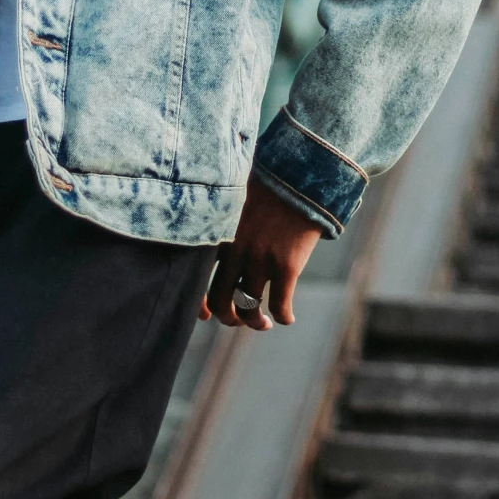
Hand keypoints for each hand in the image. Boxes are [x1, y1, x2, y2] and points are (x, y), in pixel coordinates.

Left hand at [202, 178, 324, 332]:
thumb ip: (221, 220)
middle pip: (221, 301)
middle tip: (238, 320)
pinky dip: (283, 316)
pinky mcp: (286, 266)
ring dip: (256, 323)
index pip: (195, 280)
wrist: (303, 174)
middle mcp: (235, 251)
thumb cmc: (270, 183)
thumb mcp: (235, 198)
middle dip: (229, 318)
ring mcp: (260, 260)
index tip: (206, 314)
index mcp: (218, 235)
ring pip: (250, 308)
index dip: (200, 305)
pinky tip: (286, 317)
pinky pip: (279, 304)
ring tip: (264, 323)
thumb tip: (213, 241)